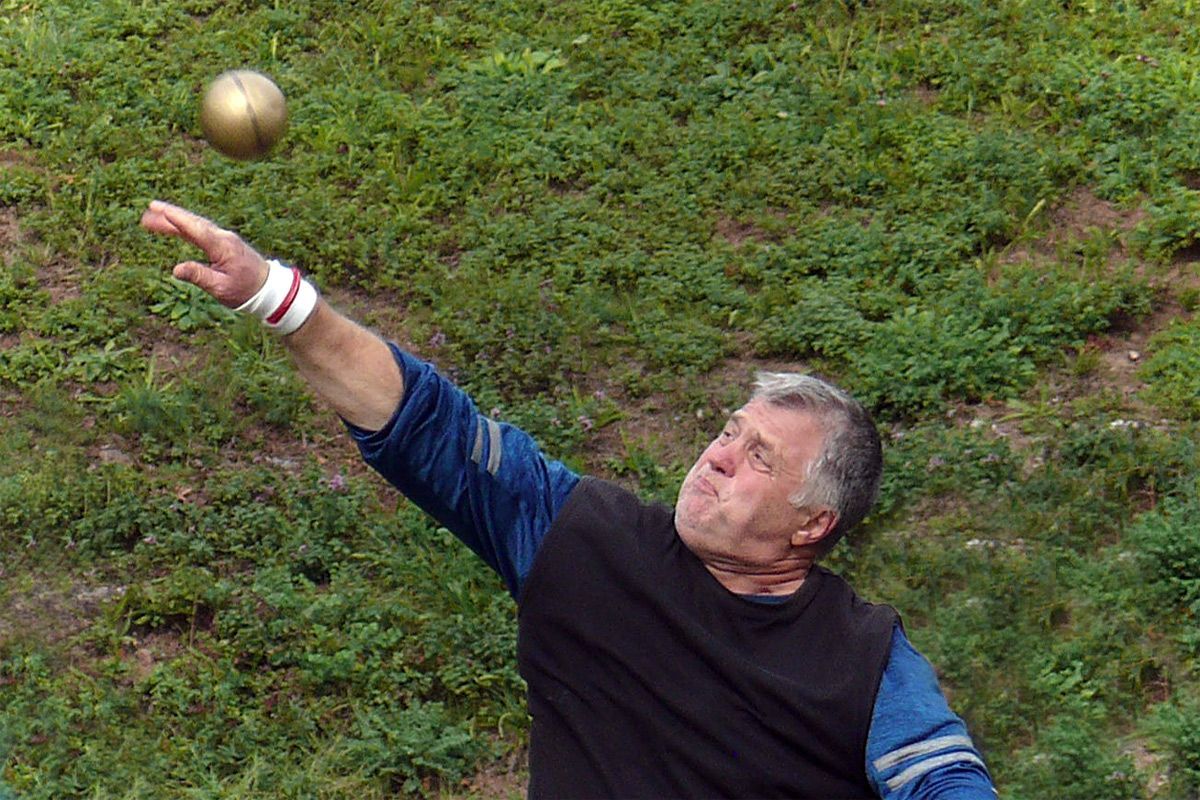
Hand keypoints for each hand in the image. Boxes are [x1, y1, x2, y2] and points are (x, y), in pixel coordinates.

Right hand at [140, 200, 269, 307]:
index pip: (197, 230)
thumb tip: (176, 269)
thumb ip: (199, 277)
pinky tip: (174, 224)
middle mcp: (223, 238)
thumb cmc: (246, 290)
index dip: (178, 220)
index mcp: (223, 247)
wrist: (268, 288)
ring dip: (175, 219)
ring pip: (196, 225)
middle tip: (148, 210)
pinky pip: (201, 230)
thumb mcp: (221, 288)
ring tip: (152, 215)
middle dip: (170, 216)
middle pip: (193, 223)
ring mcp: (225, 238)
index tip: (161, 210)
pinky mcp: (224, 242)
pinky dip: (186, 226)